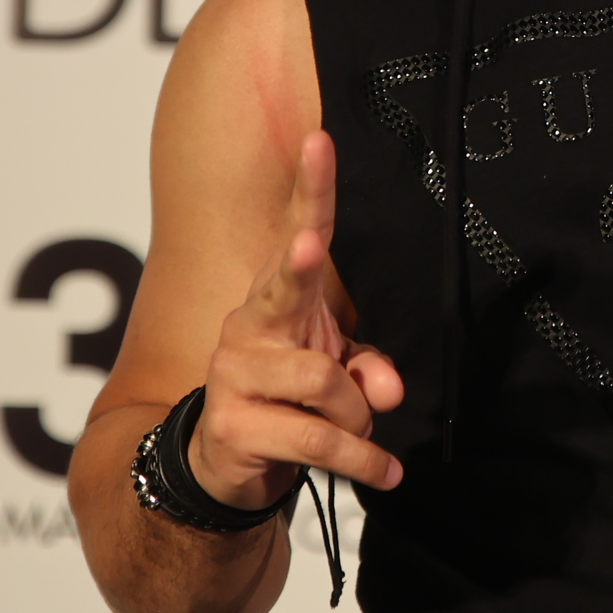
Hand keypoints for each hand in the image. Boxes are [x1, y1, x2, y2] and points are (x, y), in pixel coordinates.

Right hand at [191, 130, 405, 503]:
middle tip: (307, 247)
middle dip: (299, 264)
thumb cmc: (290, 403)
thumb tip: (388, 391)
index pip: (299, 232)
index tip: (320, 140)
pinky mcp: (233, 425)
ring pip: (323, 382)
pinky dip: (361, 461)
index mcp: (280, 300)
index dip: (312, 189)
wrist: (225, 469)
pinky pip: (317, 440)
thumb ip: (369, 371)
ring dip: (358, 419)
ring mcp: (234, 374)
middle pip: (285, 284)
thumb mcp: (339, 379)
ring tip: (361, 435)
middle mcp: (250, 326)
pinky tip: (385, 472)